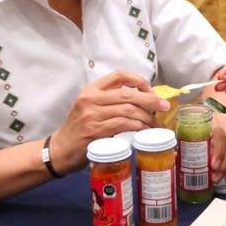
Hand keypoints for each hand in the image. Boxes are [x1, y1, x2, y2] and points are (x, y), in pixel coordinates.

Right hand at [49, 71, 169, 172]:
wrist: (60, 150)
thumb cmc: (79, 128)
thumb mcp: (90, 107)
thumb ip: (110, 100)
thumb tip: (142, 99)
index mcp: (91, 89)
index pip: (119, 75)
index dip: (139, 80)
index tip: (151, 90)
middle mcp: (91, 98)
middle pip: (128, 93)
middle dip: (151, 99)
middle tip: (165, 106)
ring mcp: (92, 115)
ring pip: (128, 110)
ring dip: (147, 117)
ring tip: (156, 123)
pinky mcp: (95, 131)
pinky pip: (123, 125)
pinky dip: (138, 127)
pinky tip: (145, 130)